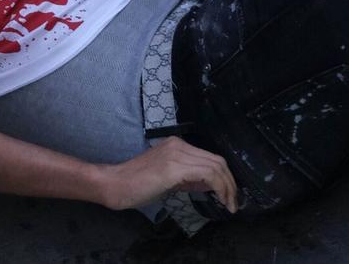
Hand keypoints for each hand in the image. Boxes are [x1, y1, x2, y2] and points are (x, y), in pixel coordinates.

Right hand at [94, 137, 237, 212]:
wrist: (114, 184)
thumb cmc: (136, 185)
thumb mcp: (168, 179)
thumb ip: (189, 178)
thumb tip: (210, 184)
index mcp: (178, 145)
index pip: (211, 157)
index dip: (225, 175)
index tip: (229, 193)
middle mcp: (180, 145)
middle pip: (217, 160)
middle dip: (230, 182)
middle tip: (234, 200)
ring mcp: (177, 154)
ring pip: (215, 166)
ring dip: (227, 187)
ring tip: (230, 204)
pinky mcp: (174, 167)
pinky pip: (206, 174)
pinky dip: (219, 187)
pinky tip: (221, 200)